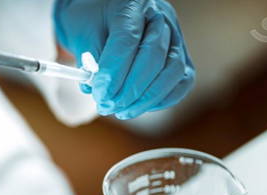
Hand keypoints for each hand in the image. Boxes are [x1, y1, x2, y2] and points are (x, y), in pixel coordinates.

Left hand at [54, 0, 194, 118]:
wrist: (104, 15)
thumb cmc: (93, 24)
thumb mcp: (83, 36)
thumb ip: (92, 64)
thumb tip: (101, 94)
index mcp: (131, 3)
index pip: (127, 40)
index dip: (114, 72)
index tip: (100, 94)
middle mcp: (159, 17)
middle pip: (153, 56)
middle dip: (129, 90)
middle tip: (108, 106)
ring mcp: (175, 36)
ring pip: (173, 71)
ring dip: (147, 98)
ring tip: (122, 111)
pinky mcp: (182, 56)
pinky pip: (182, 81)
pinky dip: (162, 99)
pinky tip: (141, 107)